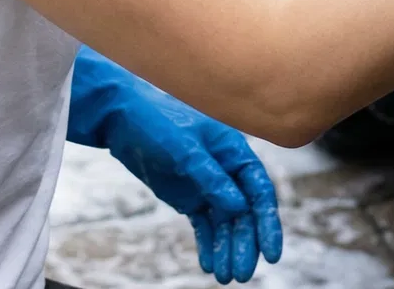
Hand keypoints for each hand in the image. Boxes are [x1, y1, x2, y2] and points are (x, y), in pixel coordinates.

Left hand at [67, 48, 282, 282]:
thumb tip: (238, 208)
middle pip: (245, 213)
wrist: (122, 119)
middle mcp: (227, 170)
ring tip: (225, 277)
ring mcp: (208, 186)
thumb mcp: (184, 149)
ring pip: (225, 223)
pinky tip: (209, 263)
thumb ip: (211, 177)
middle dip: (245, 244)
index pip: (259, 191)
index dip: (268, 222)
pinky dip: (208, 244)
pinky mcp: (190, 197)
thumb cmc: (157, 122)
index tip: (270, 253)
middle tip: (242, 274)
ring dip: (228, 248)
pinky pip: (204, 225)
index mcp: (234, 151)